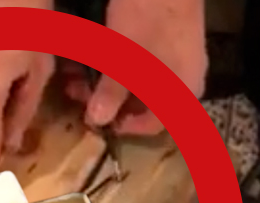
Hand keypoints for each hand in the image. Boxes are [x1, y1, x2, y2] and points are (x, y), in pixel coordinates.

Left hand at [64, 0, 206, 134]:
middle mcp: (183, 76)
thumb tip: (96, 121)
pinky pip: (138, 58)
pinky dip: (115, 60)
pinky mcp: (166, 33)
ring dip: (106, 78)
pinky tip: (91, 53)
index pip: (155, 124)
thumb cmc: (149, 19)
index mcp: (182, 91)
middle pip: (143, 100)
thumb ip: (110, 94)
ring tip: (75, 73)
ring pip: (137, 78)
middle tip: (78, 92)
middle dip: (107, 98)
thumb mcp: (123, 61)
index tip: (98, 120)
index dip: (124, 126)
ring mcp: (176, 53)